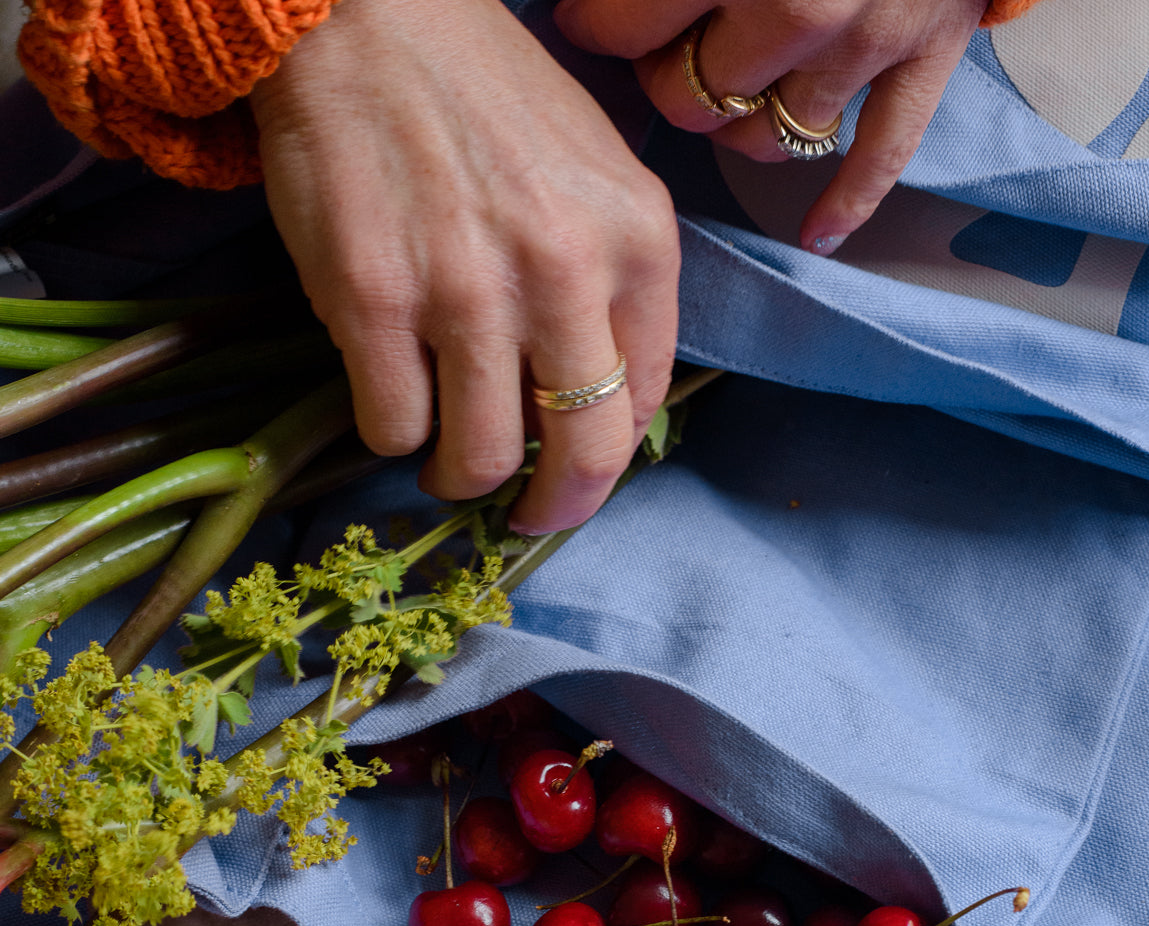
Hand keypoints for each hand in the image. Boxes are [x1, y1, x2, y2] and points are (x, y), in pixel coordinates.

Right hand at [251, 0, 679, 533]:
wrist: (367, 19)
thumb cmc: (487, 97)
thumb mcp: (598, 174)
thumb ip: (618, 285)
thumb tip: (604, 402)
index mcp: (636, 242)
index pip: (642, 405)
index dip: (605, 456)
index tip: (573, 465)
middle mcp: (562, 272)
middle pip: (579, 456)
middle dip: (552, 508)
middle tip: (526, 514)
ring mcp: (464, 291)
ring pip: (479, 458)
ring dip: (461, 478)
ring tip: (445, 460)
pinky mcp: (372, 300)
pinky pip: (393, 425)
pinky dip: (393, 434)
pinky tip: (394, 402)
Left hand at [555, 0, 987, 253]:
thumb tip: (592, 0)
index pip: (630, 27)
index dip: (599, 26)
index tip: (593, 20)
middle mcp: (800, 4)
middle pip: (692, 98)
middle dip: (668, 78)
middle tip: (666, 48)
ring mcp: (866, 41)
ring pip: (764, 138)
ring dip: (736, 121)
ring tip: (728, 85)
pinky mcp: (927, 55)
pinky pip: (881, 157)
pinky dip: (848, 203)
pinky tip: (815, 233)